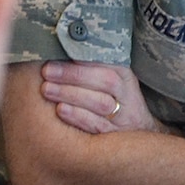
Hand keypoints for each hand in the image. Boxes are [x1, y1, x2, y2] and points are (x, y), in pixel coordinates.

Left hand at [40, 61, 160, 134]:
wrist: (138, 137)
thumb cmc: (114, 104)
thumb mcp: (112, 82)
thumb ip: (91, 68)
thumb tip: (61, 48)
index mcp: (125, 76)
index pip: (108, 62)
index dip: (84, 58)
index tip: (58, 53)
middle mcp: (128, 95)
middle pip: (106, 81)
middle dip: (74, 74)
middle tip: (46, 71)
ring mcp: (124, 117)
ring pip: (100, 103)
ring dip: (72, 95)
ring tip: (47, 89)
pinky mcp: (116, 136)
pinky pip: (98, 126)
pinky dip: (78, 117)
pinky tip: (60, 110)